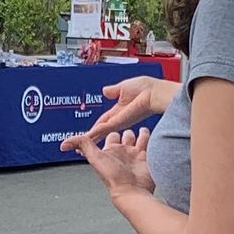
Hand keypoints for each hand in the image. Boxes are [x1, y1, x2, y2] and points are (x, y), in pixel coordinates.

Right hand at [61, 73, 175, 153]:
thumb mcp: (124, 87)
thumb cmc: (146, 88)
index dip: (95, 127)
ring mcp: (120, 122)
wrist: (154, 92)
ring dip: (90, 138)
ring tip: (79, 147)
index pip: (104, 121)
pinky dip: (94, 133)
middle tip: (79, 146)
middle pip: (102, 130)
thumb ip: (113, 91)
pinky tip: (86, 137)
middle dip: (90, 137)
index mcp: (120, 110)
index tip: (88, 134)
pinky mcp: (120, 122)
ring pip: (101, 132)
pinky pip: (104, 128)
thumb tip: (106, 91)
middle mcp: (120, 119)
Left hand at [79, 127, 154, 198]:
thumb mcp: (95, 158)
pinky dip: (149, 136)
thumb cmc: (113, 178)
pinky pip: (148, 142)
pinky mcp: (147, 157)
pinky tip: (150, 130)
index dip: (109, 129)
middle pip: (125, 135)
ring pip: (137, 138)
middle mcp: (122, 152)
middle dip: (126, 129)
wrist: (132, 191)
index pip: (110, 135)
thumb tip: (64, 143)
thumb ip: (83, 145)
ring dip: (139, 132)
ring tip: (140, 125)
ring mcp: (135, 155)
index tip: (109, 121)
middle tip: (128, 120)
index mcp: (109, 151)